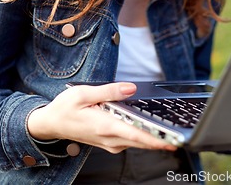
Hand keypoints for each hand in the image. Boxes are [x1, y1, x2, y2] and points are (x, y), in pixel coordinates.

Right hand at [27, 82, 176, 152]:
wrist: (51, 123)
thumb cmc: (65, 108)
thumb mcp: (84, 93)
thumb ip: (110, 91)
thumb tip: (131, 88)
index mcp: (104, 125)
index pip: (135, 134)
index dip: (155, 138)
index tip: (170, 140)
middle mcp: (109, 137)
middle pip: (141, 141)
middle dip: (160, 139)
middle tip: (179, 135)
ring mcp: (109, 142)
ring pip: (137, 142)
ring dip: (152, 137)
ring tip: (169, 129)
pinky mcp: (109, 141)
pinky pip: (130, 140)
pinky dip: (142, 136)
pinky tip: (150, 127)